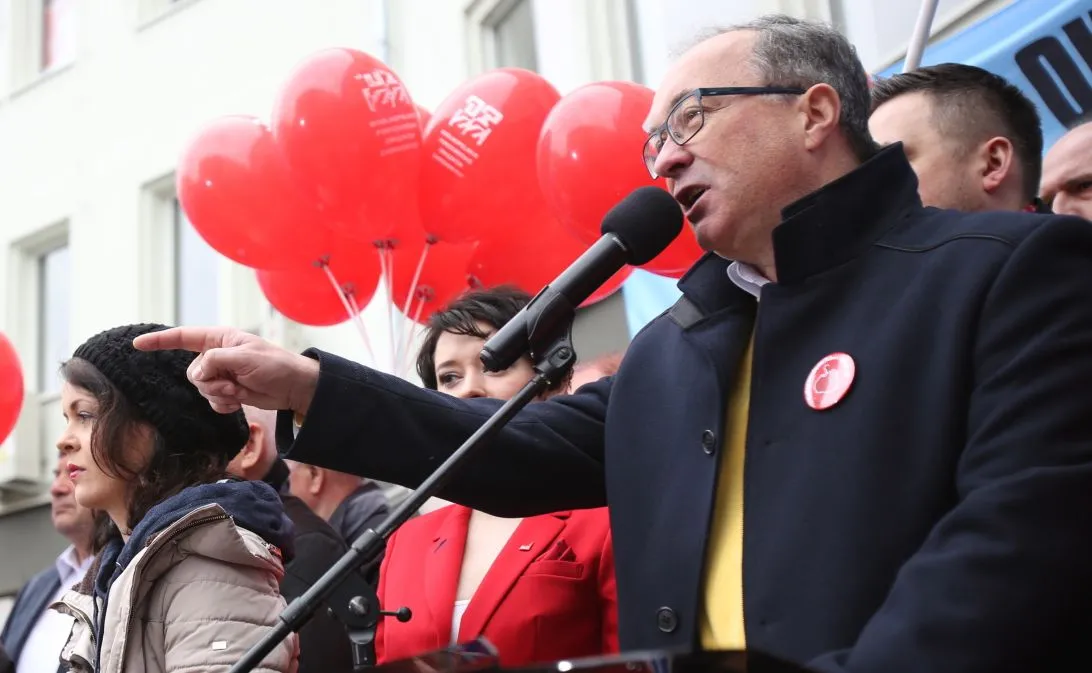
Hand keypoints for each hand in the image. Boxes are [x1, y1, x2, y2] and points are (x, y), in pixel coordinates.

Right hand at [132, 326, 319, 414]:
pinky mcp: (228, 391)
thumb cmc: (275, 365)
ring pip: (200, 388)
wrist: (294, 387)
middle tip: (233, 381)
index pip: (183, 337)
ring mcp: (221, 375)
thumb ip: (214, 361)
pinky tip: (239, 401)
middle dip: (210, 381)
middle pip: (192, 371)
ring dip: (219, 393)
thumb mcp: (244, 358)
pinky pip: (211, 401)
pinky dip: (223, 404)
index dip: (160, 340)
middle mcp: (217, 356)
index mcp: (220, 339)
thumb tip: (195, 375)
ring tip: (240, 390)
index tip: (138, 344)